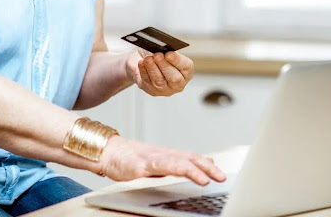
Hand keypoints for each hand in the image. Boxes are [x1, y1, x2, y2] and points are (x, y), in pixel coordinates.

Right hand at [98, 135, 225, 184]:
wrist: (109, 152)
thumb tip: (202, 165)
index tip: (221, 174)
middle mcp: (163, 154)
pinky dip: (171, 168)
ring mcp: (152, 158)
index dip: (207, 165)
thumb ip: (177, 164)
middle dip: (206, 167)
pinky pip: (158, 166)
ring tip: (206, 178)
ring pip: (176, 162)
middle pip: (188, 158)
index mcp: (168, 155)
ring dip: (193, 169)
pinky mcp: (140, 165)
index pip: (192, 158)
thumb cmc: (131, 159)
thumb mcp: (157, 162)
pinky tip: (178, 173)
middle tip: (221, 177)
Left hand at [125, 48, 193, 96]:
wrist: (141, 58)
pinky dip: (144, 70)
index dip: (177, 60)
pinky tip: (141, 63)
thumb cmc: (156, 52)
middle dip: (164, 65)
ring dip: (153, 68)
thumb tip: (162, 49)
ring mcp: (164, 89)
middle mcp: (178, 83)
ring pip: (159, 81)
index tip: (169, 54)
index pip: (186, 67)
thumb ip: (165, 50)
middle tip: (157, 55)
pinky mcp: (151, 90)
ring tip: (148, 58)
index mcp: (186, 71)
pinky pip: (147, 81)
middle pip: (174, 78)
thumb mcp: (163, 48)